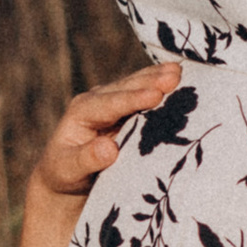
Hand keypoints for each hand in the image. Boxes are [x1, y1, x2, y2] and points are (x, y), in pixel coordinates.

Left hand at [32, 59, 182, 203]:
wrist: (69, 175)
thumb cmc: (66, 174)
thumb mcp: (68, 171)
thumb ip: (86, 160)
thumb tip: (109, 149)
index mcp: (82, 111)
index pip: (110, 104)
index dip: (133, 99)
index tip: (155, 95)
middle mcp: (98, 100)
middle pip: (126, 88)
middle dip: (150, 81)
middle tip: (175, 75)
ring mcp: (114, 102)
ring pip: (137, 85)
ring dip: (158, 78)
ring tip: (180, 71)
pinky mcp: (127, 109)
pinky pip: (145, 94)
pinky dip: (161, 87)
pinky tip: (180, 79)